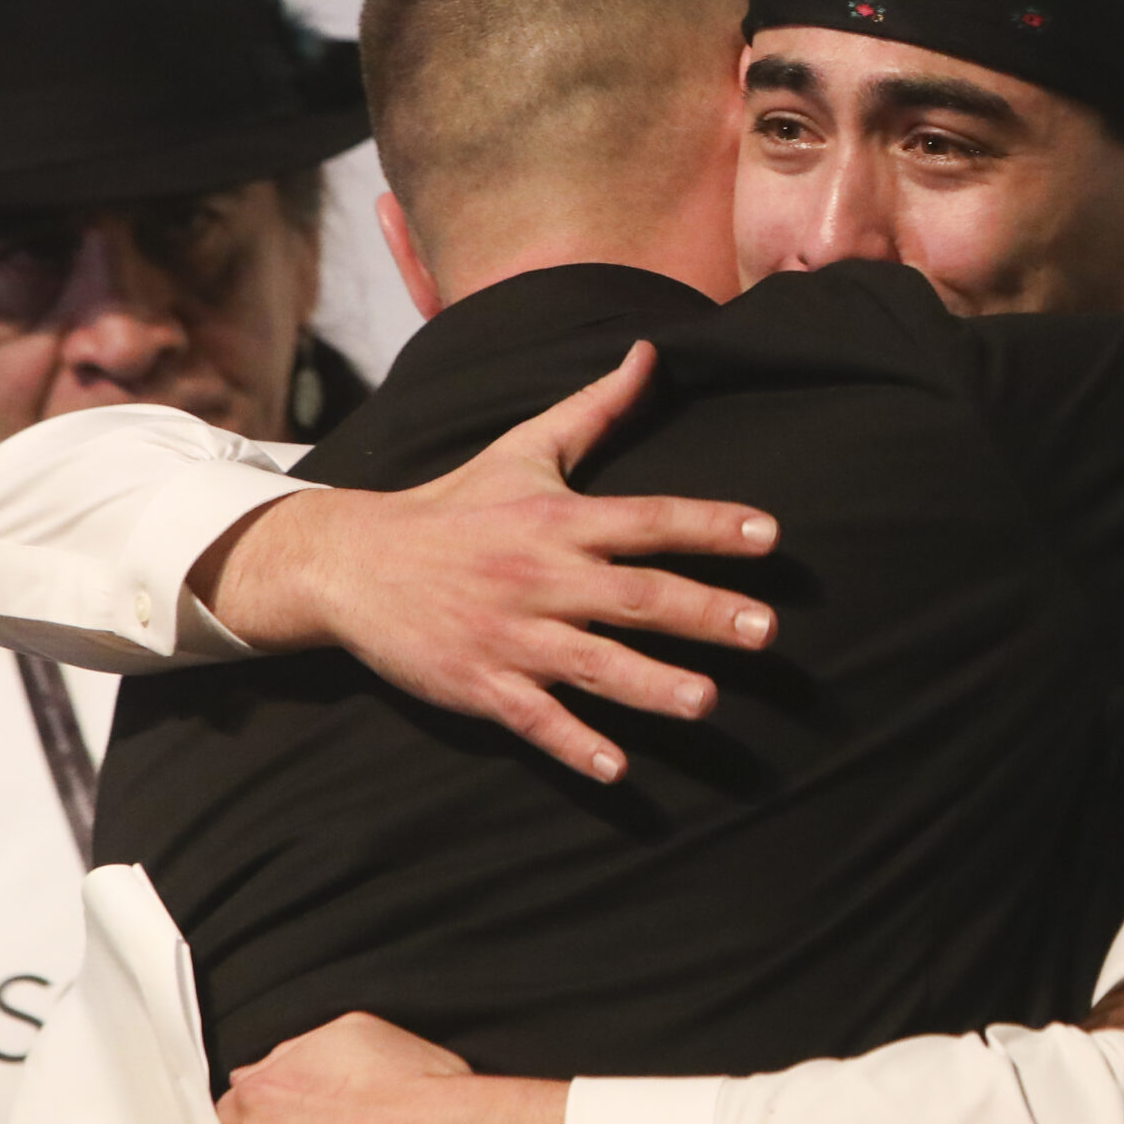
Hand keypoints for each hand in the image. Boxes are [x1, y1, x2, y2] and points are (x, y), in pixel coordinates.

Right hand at [193, 341, 779, 780]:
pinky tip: (617, 769)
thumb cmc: (454, 504)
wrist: (354, 562)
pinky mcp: (481, 684)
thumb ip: (594, 408)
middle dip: (703, 614)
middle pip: (635, 597)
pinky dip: (573, 745)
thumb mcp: (522, 448)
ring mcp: (512, 636)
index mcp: (558, 519)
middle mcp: (542, 577)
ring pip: (592, 665)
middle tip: (766, 631)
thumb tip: (649, 354)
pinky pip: (535, 719)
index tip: (769, 534)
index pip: (648, 518)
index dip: (709, 524)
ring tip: (706, 702)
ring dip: (651, 685)